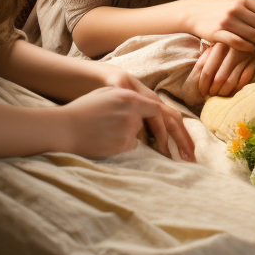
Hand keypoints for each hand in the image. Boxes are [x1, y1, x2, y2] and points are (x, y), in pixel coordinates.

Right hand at [61, 83, 195, 160]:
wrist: (63, 128)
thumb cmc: (82, 111)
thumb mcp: (107, 96)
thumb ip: (127, 100)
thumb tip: (143, 110)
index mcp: (128, 96)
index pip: (157, 108)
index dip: (168, 120)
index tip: (181, 132)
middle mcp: (132, 111)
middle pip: (156, 124)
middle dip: (176, 141)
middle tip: (191, 158)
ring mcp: (128, 128)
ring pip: (138, 136)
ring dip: (129, 137)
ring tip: (105, 134)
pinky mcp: (123, 143)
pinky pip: (129, 146)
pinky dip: (121, 146)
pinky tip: (104, 141)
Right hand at [182, 0, 254, 50]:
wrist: (194, 12)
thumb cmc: (221, 8)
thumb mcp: (238, 2)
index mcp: (244, 0)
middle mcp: (236, 9)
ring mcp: (226, 21)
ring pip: (253, 35)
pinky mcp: (217, 33)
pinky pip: (238, 43)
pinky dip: (247, 47)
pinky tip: (249, 48)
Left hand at [193, 42, 254, 98]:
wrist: (247, 37)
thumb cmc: (224, 48)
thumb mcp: (212, 50)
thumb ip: (204, 62)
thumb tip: (194, 81)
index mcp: (219, 45)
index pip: (206, 70)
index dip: (202, 84)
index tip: (202, 92)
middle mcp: (233, 50)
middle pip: (219, 79)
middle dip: (213, 90)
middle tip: (211, 95)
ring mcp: (245, 56)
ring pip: (231, 82)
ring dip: (224, 92)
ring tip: (219, 95)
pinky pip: (244, 82)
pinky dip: (237, 89)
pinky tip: (232, 92)